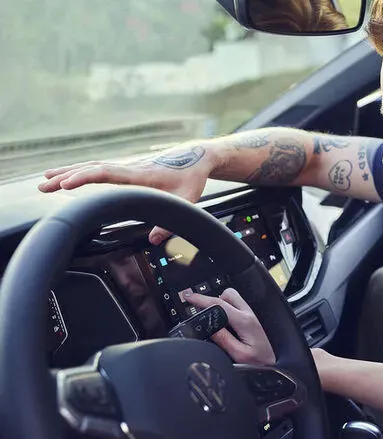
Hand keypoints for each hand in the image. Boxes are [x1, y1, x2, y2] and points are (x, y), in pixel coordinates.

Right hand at [37, 142, 219, 244]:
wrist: (199, 156)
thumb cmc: (193, 176)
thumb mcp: (188, 200)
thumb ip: (171, 221)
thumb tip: (154, 239)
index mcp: (141, 174)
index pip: (106, 173)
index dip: (85, 178)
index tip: (66, 184)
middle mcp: (130, 167)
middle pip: (92, 168)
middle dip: (66, 176)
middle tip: (43, 185)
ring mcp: (128, 166)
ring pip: (93, 166)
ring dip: (69, 172)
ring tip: (45, 179)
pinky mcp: (129, 169)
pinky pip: (100, 168)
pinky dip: (82, 170)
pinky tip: (70, 175)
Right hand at [185, 288, 275, 364]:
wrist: (275, 366)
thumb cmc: (260, 363)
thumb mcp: (239, 355)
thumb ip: (223, 340)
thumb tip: (209, 327)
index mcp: (245, 321)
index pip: (219, 303)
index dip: (201, 299)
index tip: (188, 297)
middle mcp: (249, 315)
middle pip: (227, 294)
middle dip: (212, 298)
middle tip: (199, 308)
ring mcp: (250, 316)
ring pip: (232, 299)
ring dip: (220, 304)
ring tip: (209, 315)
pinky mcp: (250, 321)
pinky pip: (235, 308)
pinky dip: (225, 310)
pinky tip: (220, 321)